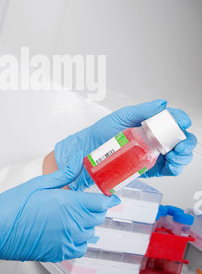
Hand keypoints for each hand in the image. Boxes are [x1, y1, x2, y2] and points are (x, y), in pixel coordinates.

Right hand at [0, 151, 119, 273]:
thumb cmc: (12, 207)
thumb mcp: (38, 184)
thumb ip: (63, 175)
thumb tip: (78, 164)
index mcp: (67, 204)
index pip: (100, 203)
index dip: (108, 198)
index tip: (110, 195)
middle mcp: (70, 224)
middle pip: (97, 218)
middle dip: (96, 208)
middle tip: (88, 201)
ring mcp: (65, 241)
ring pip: (90, 233)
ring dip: (88, 223)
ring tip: (76, 215)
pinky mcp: (58, 253)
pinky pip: (79, 248)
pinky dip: (80, 240)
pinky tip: (70, 231)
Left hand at [55, 100, 196, 189]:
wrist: (87, 152)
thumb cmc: (102, 133)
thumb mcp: (122, 116)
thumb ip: (142, 110)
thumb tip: (161, 104)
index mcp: (149, 123)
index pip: (171, 120)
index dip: (180, 120)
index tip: (181, 122)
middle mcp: (154, 138)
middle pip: (179, 139)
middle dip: (185, 141)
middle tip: (180, 144)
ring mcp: (153, 154)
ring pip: (177, 155)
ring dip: (182, 155)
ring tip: (175, 155)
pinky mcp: (149, 168)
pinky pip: (168, 169)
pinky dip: (175, 168)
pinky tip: (172, 164)